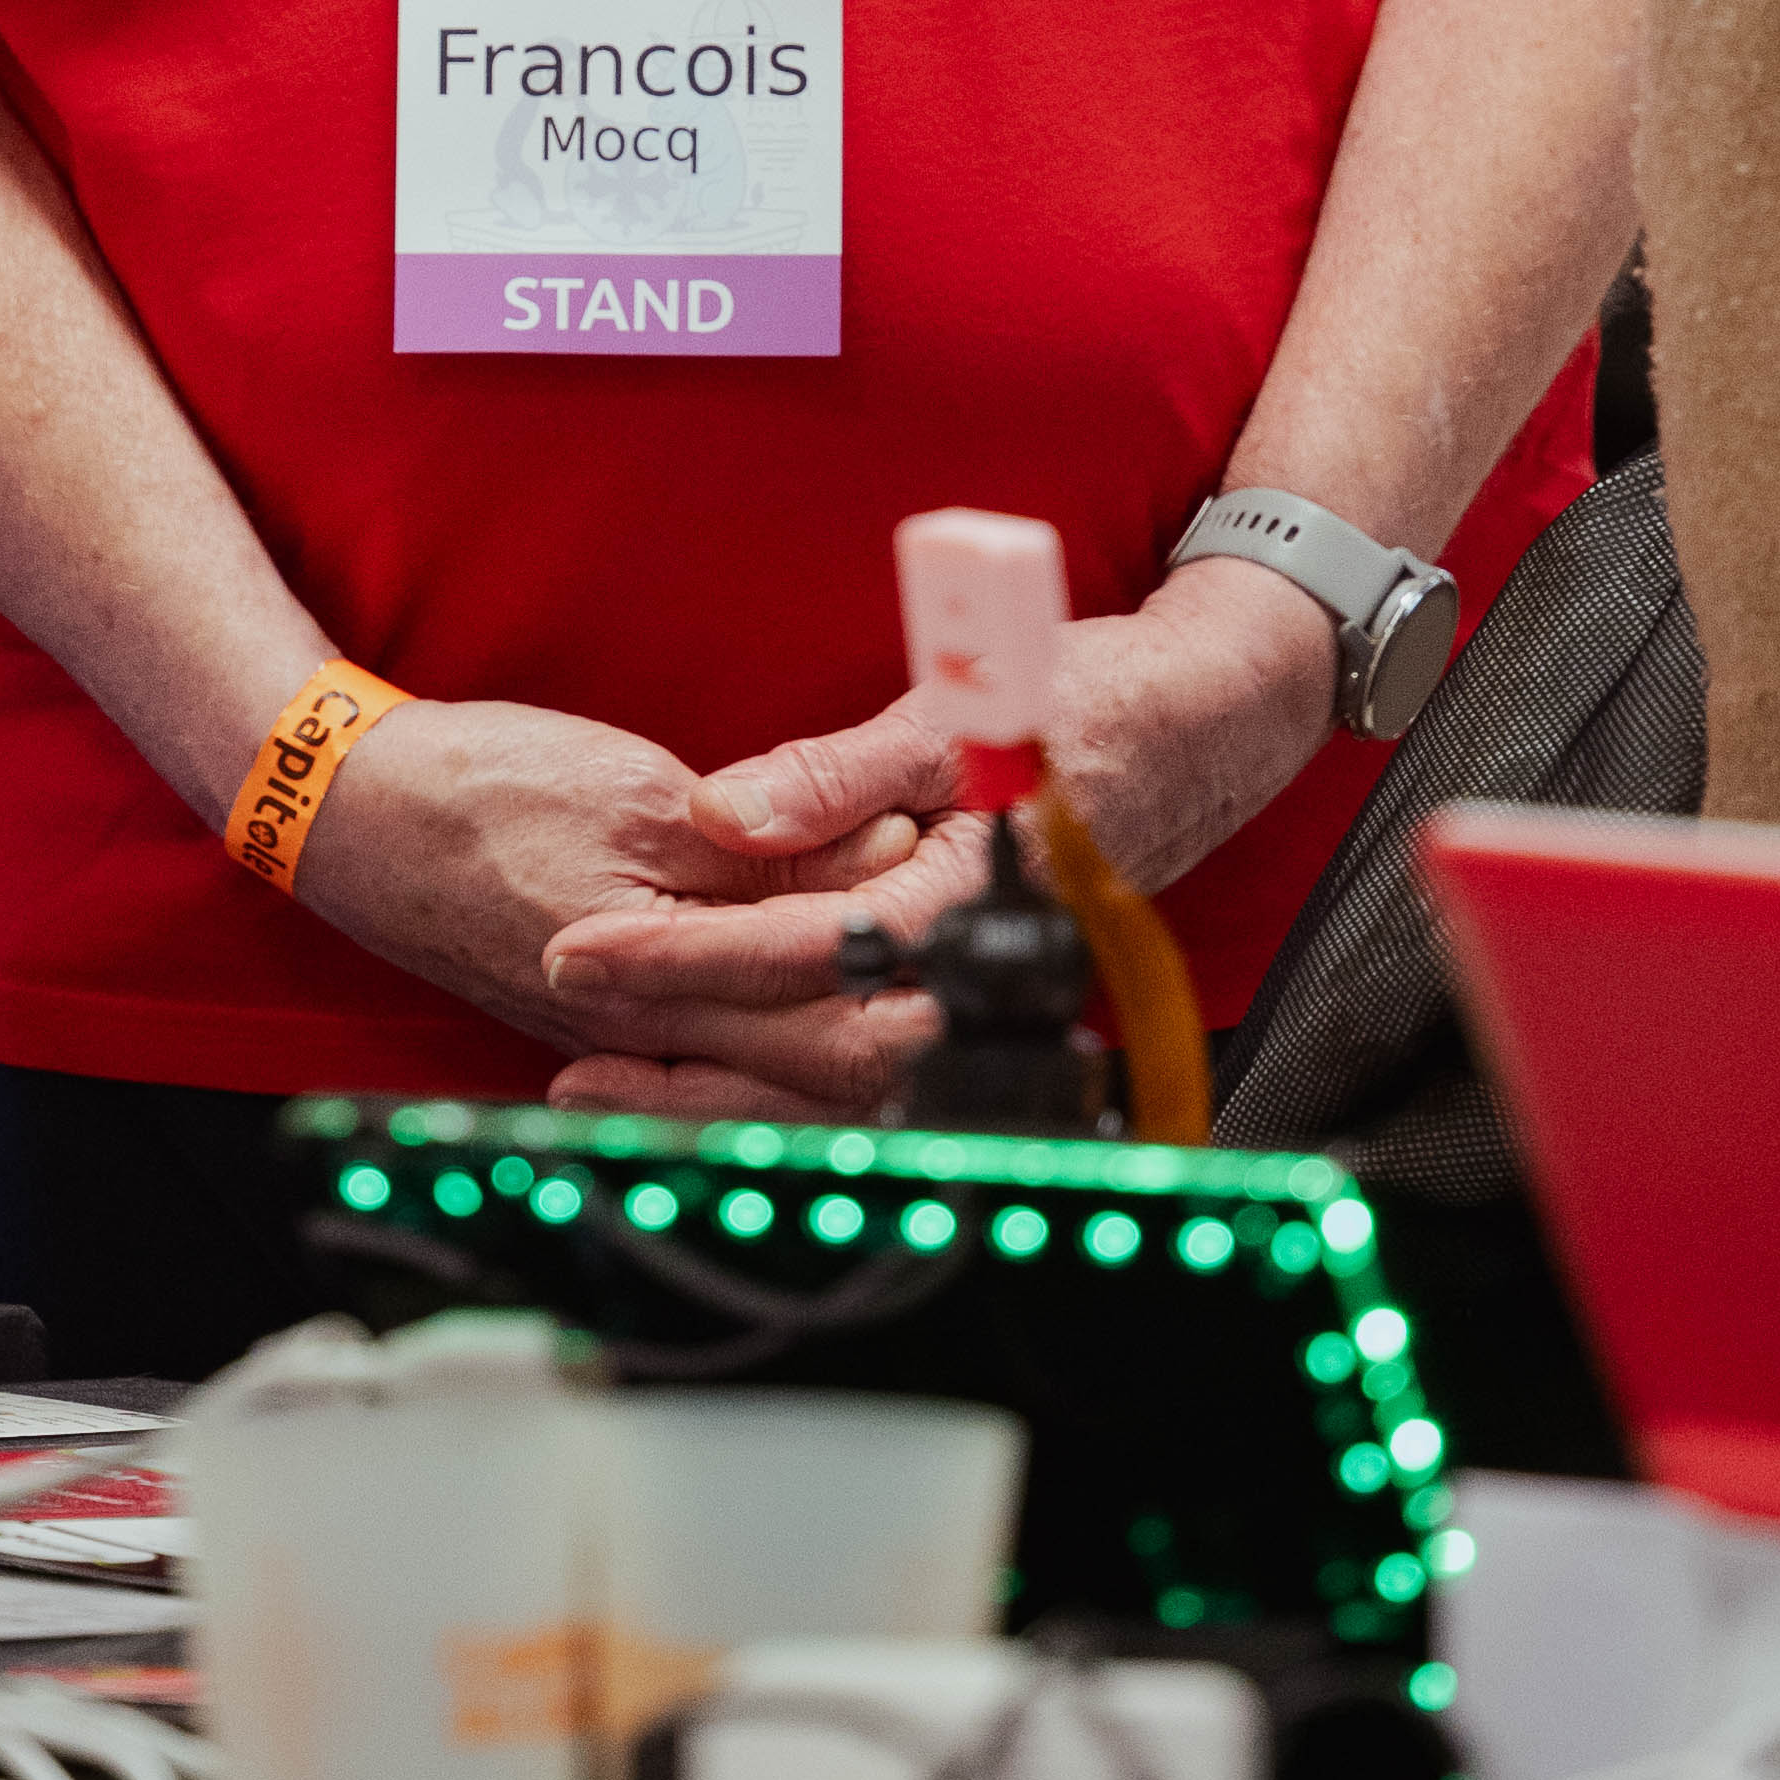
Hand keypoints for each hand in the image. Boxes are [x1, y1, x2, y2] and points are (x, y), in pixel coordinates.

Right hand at [288, 695, 904, 1053]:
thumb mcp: (639, 792)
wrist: (354, 817)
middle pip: (815, 1067)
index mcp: (661, 977)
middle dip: (895, 1014)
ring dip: (841, 1021)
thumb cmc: (483, 789)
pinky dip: (776, 1028)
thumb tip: (881, 852)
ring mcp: (622, 1035)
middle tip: (952, 950)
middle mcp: (646, 1031)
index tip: (944, 883)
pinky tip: (809, 984)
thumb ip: (763, 840)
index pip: (825, 999)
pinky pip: (713, 1055)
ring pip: (770, 1070)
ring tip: (897, 958)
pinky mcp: (601, 1022)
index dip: (898, 943)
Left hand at [535, 559, 1337, 1113]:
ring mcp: (990, 993)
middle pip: (815, 1053)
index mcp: (975, 896)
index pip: (804, 953)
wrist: (1217, 718)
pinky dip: (784, 1070)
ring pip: (843, 1077)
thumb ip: (833, 775)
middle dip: (685, 1054)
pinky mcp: (982, 991)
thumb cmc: (1096, 697)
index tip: (582, 952)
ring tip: (607, 1081)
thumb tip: (718, 815)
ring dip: (728, 1082)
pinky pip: (872, 1058)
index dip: (685, 961)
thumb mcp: (955, 710)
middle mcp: (984, 968)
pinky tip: (707, 1063)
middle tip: (562, 1049)